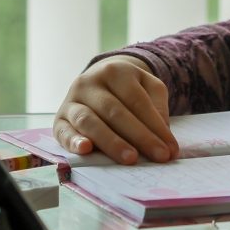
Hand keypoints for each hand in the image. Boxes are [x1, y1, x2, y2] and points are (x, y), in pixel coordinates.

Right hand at [53, 55, 178, 164]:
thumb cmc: (129, 88)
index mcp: (115, 71)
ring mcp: (71, 100)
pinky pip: (63, 131)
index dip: (155, 126)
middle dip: (139, 136)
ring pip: (89, 121)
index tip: (170, 149)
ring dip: (111, 142)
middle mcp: (89, 82)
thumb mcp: (149, 86)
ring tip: (131, 158)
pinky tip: (86, 150)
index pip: (137, 101)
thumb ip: (158, 106)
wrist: (99, 78)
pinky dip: (73, 141)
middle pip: (115, 111)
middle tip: (158, 156)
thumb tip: (162, 135)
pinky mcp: (58, 119)